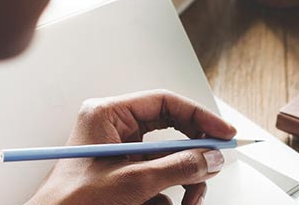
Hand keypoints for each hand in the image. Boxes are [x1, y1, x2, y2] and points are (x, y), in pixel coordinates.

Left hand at [26, 90, 236, 204]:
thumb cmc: (74, 202)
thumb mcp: (133, 182)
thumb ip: (178, 167)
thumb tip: (210, 158)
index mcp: (108, 115)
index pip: (165, 104)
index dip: (200, 118)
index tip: (224, 134)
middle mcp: (114, 130)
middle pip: (171, 133)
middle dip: (193, 156)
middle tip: (214, 167)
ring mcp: (119, 155)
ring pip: (168, 161)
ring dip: (183, 182)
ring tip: (189, 201)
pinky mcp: (123, 177)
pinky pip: (157, 180)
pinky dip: (166, 197)